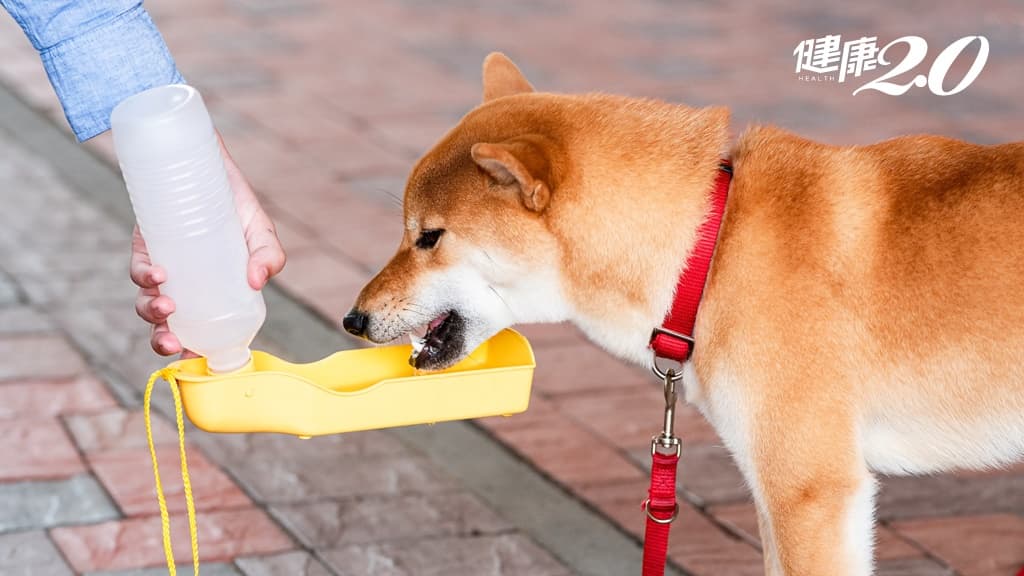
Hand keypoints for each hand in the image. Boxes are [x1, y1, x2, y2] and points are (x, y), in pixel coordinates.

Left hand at [130, 135, 285, 356]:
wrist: (205, 162)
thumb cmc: (235, 201)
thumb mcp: (261, 230)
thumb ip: (269, 256)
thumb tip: (255, 282)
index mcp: (212, 293)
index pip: (201, 331)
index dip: (196, 350)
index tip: (197, 358)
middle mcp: (183, 285)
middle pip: (167, 326)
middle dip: (164, 341)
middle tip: (173, 343)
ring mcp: (162, 268)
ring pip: (146, 303)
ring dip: (152, 314)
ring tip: (167, 308)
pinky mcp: (143, 248)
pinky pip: (137, 271)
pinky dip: (144, 279)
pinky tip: (159, 277)